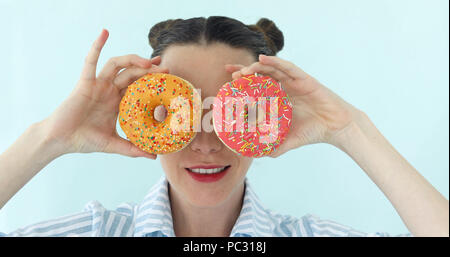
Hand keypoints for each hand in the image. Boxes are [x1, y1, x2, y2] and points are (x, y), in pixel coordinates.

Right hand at [43, 29, 167, 158]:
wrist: (61, 140)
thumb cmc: (84, 140)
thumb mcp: (113, 144)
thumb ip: (132, 149)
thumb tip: (153, 156)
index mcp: (117, 101)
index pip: (139, 85)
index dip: (152, 79)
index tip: (168, 76)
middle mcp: (109, 90)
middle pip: (132, 73)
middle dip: (149, 69)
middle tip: (165, 69)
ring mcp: (98, 84)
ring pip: (117, 64)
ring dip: (133, 59)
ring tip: (148, 62)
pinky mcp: (85, 82)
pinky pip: (91, 62)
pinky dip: (97, 46)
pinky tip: (105, 34)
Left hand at [225, 54, 362, 156]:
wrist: (336, 127)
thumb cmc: (314, 131)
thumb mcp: (290, 140)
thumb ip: (275, 147)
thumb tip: (259, 155)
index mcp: (280, 97)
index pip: (258, 87)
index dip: (243, 83)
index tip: (227, 81)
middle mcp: (285, 86)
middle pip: (262, 75)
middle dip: (246, 72)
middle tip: (231, 74)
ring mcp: (294, 81)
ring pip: (272, 69)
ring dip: (256, 67)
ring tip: (243, 71)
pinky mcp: (304, 78)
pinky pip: (287, 67)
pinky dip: (275, 62)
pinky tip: (263, 59)